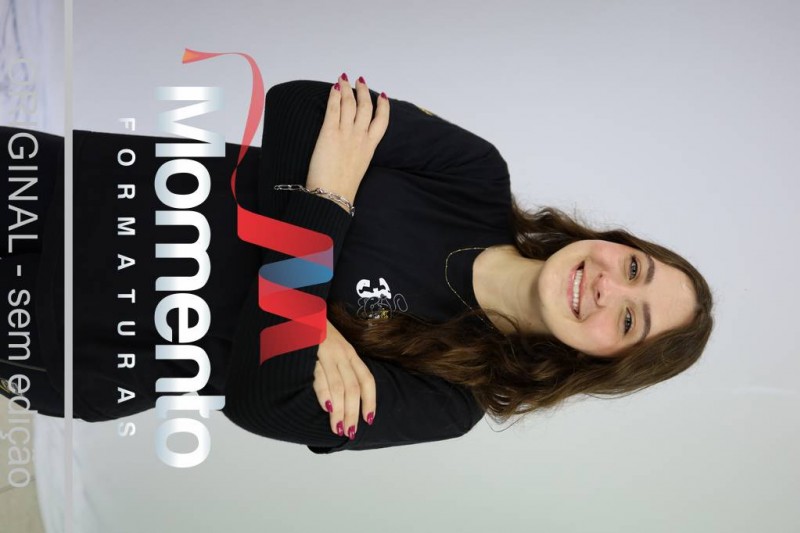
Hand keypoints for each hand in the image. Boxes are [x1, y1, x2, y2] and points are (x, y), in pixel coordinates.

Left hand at [306, 73, 389, 205]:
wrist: (332, 194)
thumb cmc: (343, 187)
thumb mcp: (359, 168)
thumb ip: (359, 153)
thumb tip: (354, 148)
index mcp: (370, 147)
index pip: (382, 121)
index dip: (383, 106)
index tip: (383, 96)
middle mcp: (360, 137)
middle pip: (365, 107)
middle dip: (363, 91)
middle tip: (360, 81)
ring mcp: (346, 133)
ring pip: (350, 103)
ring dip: (348, 88)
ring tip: (344, 78)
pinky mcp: (329, 133)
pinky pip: (333, 108)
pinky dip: (334, 96)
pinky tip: (334, 87)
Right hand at [313, 319, 375, 439]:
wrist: (296, 308)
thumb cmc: (313, 331)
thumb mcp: (333, 345)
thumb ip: (339, 366)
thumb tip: (342, 396)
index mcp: (350, 352)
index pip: (367, 380)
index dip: (371, 401)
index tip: (369, 420)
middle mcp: (342, 353)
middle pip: (354, 388)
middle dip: (353, 413)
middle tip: (349, 432)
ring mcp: (326, 352)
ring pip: (339, 387)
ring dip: (340, 410)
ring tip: (338, 427)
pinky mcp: (310, 352)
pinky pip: (320, 376)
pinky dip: (324, 394)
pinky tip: (327, 408)